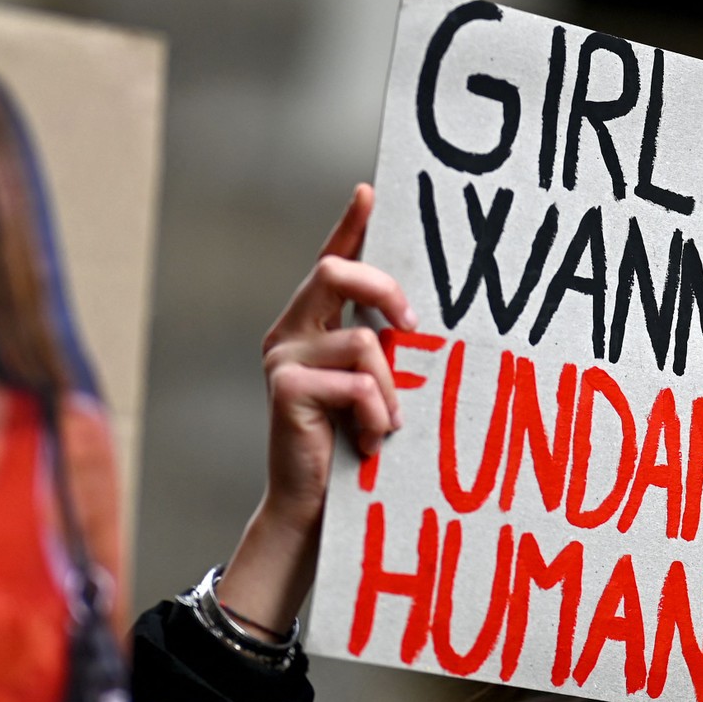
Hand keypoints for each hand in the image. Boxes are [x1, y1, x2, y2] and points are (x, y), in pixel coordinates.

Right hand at [219, 184, 416, 630]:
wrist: (312, 508)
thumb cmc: (350, 448)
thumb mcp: (372, 390)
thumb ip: (382, 352)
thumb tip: (420, 321)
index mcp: (310, 325)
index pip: (330, 263)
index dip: (349, 226)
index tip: (370, 193)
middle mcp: (289, 332)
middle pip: (337, 274)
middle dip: (386, 292)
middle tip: (414, 328)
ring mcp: (282, 358)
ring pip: (364, 342)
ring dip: (391, 391)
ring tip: (386, 427)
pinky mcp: (285, 388)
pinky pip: (358, 384)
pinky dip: (378, 416)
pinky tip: (370, 442)